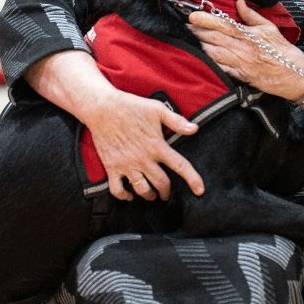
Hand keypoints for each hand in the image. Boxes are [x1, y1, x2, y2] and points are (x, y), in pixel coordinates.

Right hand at [82, 88, 202, 201]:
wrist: (103, 108)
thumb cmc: (131, 107)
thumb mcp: (157, 109)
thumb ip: (177, 121)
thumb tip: (195, 129)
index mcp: (157, 146)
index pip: (180, 166)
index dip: (193, 179)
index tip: (200, 191)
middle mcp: (143, 159)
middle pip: (161, 184)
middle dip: (166, 192)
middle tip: (167, 194)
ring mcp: (127, 165)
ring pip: (142, 190)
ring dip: (149, 196)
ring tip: (152, 195)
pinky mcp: (112, 167)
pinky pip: (117, 189)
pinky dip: (124, 196)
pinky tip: (129, 195)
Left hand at [188, 0, 303, 100]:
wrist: (294, 73)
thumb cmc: (282, 50)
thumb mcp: (269, 28)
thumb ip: (251, 16)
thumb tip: (239, 3)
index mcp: (249, 35)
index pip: (224, 25)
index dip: (206, 20)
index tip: (193, 16)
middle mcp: (243, 49)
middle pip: (214, 38)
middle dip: (198, 32)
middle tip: (186, 26)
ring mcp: (240, 64)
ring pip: (214, 54)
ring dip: (201, 46)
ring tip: (192, 39)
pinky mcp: (240, 76)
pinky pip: (221, 68)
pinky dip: (210, 62)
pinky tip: (202, 57)